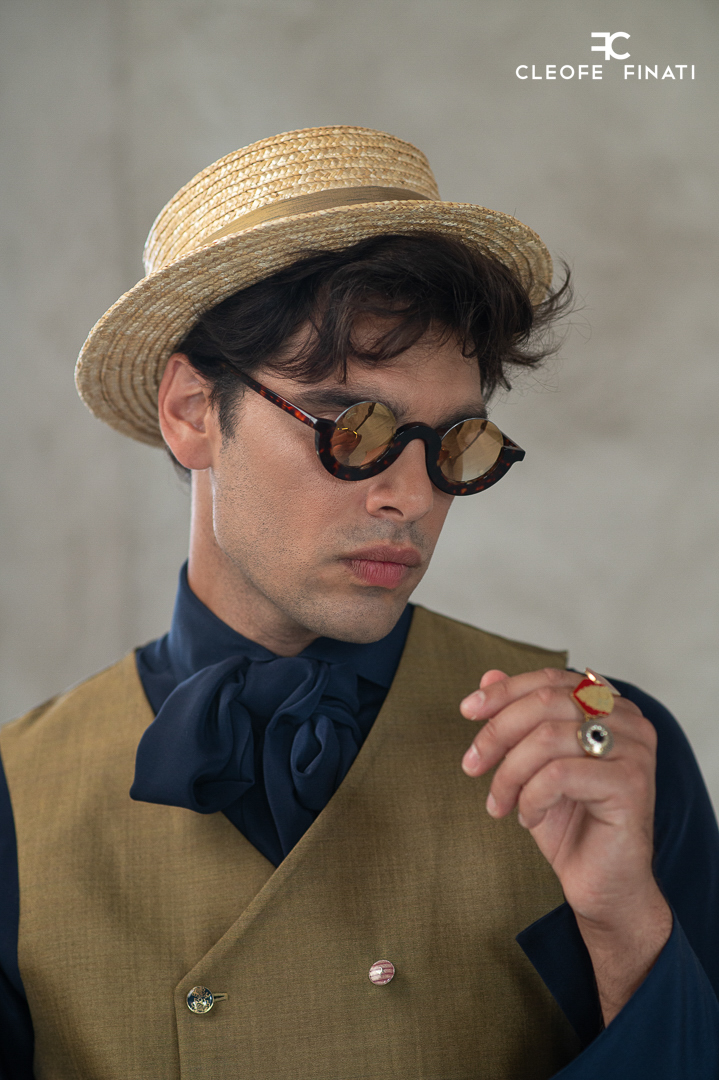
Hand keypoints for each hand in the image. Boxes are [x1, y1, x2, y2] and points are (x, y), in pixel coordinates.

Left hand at [460, 667, 672, 1023]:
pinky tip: (529, 818)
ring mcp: (634, 750)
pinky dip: (531, 797)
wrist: (603, 885)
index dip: (505, 691)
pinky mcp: (630, 783)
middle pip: (546, 702)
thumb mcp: (532, 765)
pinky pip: (559, 775)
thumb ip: (517, 718)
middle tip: (471, 766)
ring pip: (547, 738)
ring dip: (509, 774)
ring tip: (499, 805)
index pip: (551, 680)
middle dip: (497, 733)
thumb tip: (487, 674)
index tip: (467, 710)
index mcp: (611, 706)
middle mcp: (629, 720)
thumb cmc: (571, 824)